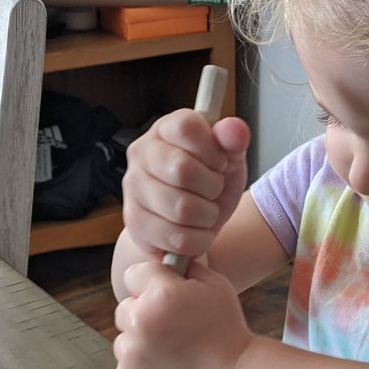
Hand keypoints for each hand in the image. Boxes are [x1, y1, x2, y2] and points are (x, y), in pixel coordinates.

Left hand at [112, 259, 252, 368]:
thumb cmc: (227, 332)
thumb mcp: (215, 286)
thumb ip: (185, 267)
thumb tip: (166, 261)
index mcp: (160, 294)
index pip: (134, 274)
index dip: (151, 284)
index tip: (165, 297)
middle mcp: (140, 321)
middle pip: (124, 308)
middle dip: (143, 315)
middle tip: (173, 330)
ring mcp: (130, 355)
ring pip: (124, 340)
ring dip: (141, 344)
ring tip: (172, 353)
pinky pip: (124, 368)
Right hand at [122, 111, 249, 258]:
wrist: (190, 221)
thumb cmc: (207, 182)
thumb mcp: (228, 158)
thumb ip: (233, 140)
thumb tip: (235, 128)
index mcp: (165, 129)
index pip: (186, 128)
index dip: (212, 150)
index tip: (219, 162)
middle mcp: (141, 154)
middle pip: (183, 170)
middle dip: (212, 187)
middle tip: (213, 190)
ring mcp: (133, 189)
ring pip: (181, 209)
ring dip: (207, 216)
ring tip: (206, 211)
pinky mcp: (135, 224)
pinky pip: (177, 238)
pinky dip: (198, 240)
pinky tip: (196, 230)